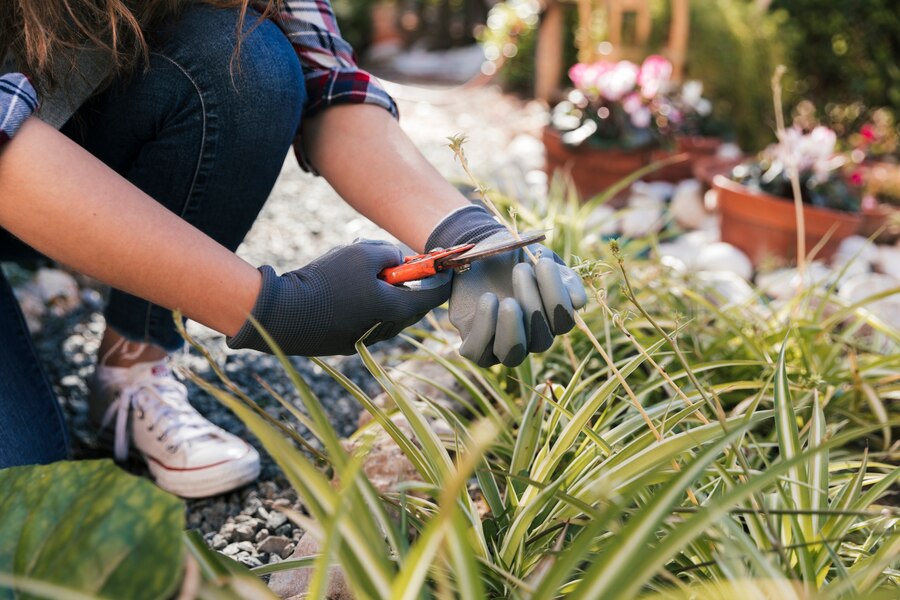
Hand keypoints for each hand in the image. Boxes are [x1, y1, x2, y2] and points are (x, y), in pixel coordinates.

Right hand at [227, 240, 450, 355]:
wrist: (282, 314)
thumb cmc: (326, 280)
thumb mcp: (363, 252)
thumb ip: (389, 253)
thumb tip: (397, 260)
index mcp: (395, 310)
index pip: (433, 298)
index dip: (443, 280)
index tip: (448, 268)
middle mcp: (384, 330)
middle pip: (409, 306)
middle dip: (407, 284)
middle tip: (399, 265)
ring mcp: (364, 339)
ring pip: (386, 312)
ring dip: (383, 292)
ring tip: (360, 270)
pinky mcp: (344, 343)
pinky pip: (365, 319)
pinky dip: (364, 303)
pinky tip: (342, 287)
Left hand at [426, 207, 586, 366]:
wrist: (478, 253)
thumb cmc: (514, 257)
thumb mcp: (542, 258)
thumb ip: (564, 276)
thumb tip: (578, 302)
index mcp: (550, 318)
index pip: (563, 322)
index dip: (558, 297)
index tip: (544, 263)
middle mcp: (529, 337)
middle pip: (541, 340)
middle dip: (533, 305)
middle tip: (520, 269)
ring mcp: (502, 345)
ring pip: (512, 355)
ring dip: (512, 328)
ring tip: (507, 300)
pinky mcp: (476, 345)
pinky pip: (480, 354)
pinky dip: (484, 328)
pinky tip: (488, 299)